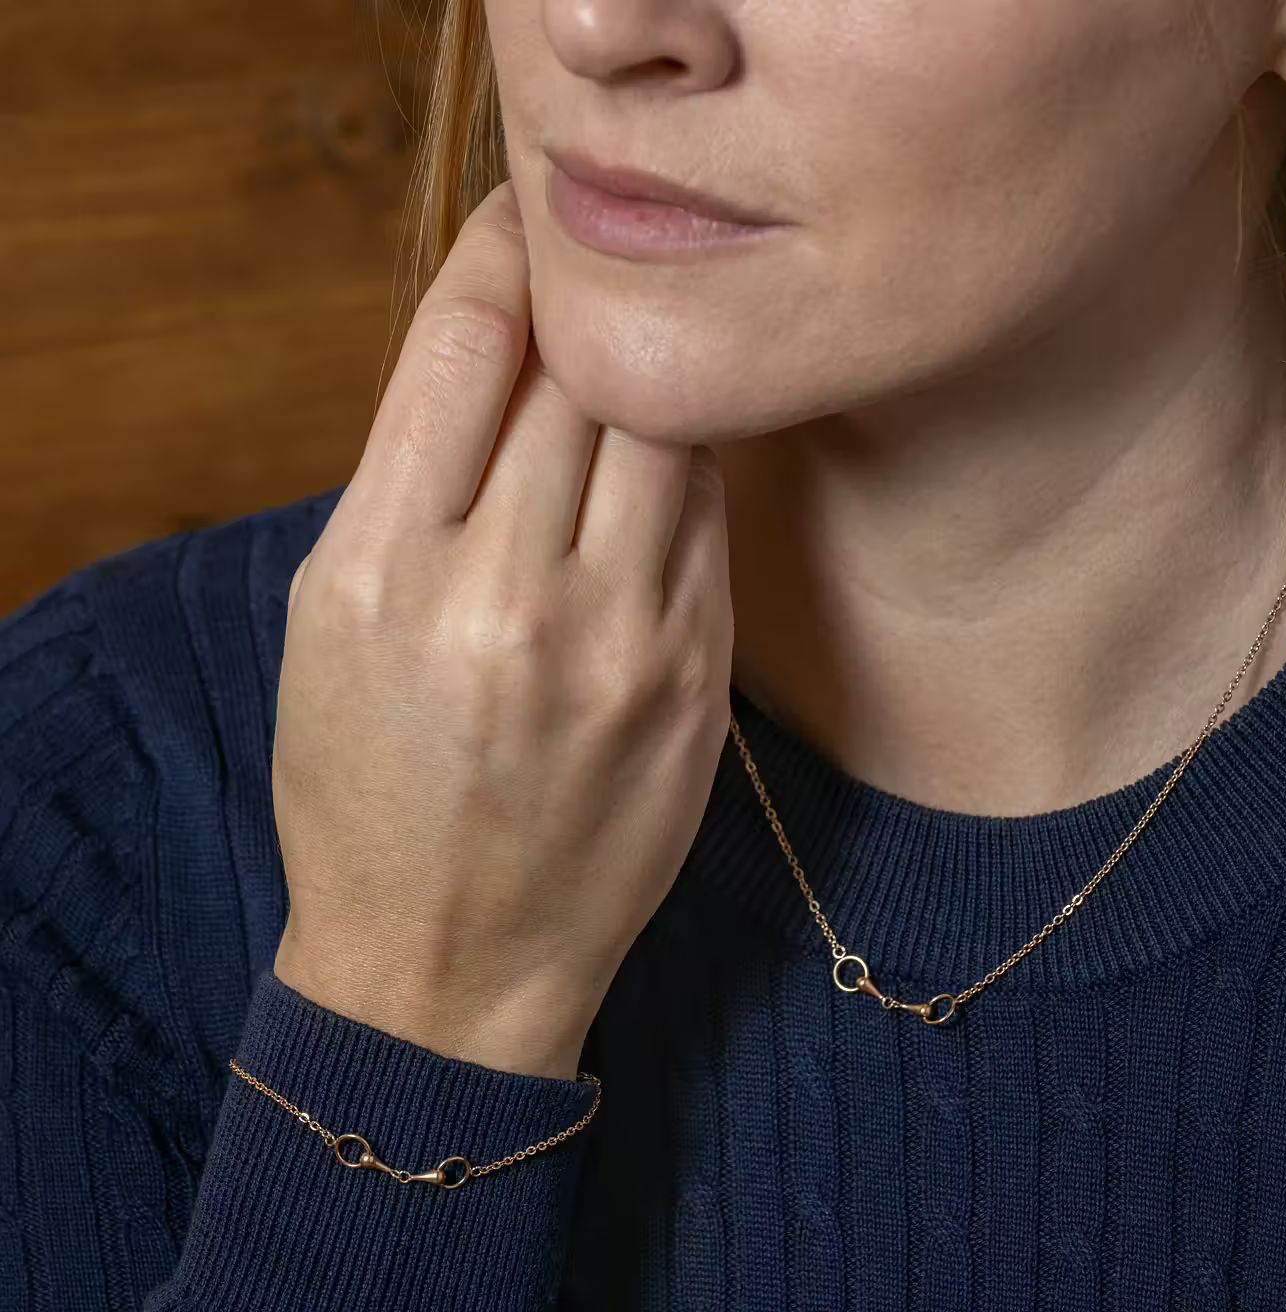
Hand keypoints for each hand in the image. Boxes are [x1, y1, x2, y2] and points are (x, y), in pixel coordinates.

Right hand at [270, 179, 734, 1079]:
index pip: (463, 347)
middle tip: (593, 290)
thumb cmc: (366, 792)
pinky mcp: (696, 683)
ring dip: (649, 387)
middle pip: (584, 374)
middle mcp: (509, 599)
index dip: (500, 258)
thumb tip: (493, 350)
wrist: (453, 966)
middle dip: (588, 311)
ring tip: (634, 381)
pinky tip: (660, 479)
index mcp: (385, 573)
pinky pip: (709, 523)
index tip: (520, 227)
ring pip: (668, 433)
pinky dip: (688, 474)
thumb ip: (407, 481)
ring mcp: (621, 645)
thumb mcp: (331, 626)